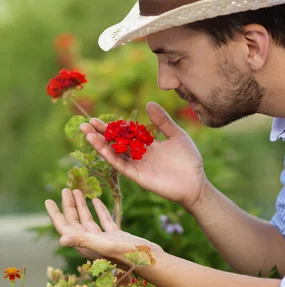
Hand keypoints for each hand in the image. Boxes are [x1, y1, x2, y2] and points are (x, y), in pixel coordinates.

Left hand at [45, 189, 162, 268]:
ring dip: (82, 206)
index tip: (49, 200)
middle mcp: (92, 243)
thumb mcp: (105, 244)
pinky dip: (99, 210)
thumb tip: (61, 239)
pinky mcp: (116, 236)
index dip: (56, 214)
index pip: (65, 228)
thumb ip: (84, 240)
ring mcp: (105, 240)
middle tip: (66, 189)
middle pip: (75, 222)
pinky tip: (96, 200)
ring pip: (88, 220)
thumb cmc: (129, 254)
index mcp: (86, 246)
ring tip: (77, 191)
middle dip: (69, 206)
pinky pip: (103, 221)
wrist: (152, 260)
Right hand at [79, 102, 206, 209]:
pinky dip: (110, 157)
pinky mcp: (139, 177)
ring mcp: (138, 166)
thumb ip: (163, 121)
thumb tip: (148, 103)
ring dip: (100, 145)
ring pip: (114, 154)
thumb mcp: (177, 135)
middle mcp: (139, 155)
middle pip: (115, 143)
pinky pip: (121, 166)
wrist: (197, 183)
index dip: (112, 127)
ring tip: (87, 134)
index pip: (125, 134)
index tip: (98, 119)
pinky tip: (101, 148)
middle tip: (85, 124)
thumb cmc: (189, 160)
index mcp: (147, 145)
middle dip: (100, 134)